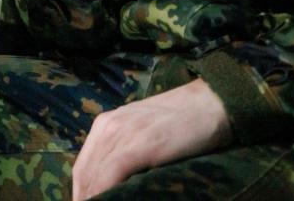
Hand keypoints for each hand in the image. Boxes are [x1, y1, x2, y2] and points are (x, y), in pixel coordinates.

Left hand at [72, 79, 231, 199]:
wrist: (211, 102)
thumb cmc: (180, 122)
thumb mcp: (142, 133)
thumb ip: (125, 151)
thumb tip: (114, 183)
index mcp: (105, 124)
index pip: (83, 167)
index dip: (81, 192)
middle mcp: (108, 127)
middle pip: (84, 174)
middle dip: (85, 197)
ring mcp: (123, 133)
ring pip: (94, 175)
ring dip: (94, 198)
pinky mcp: (141, 144)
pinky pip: (112, 173)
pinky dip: (105, 192)